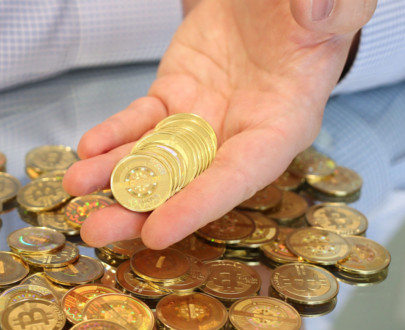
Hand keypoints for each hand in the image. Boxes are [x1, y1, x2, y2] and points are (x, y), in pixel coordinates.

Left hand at [63, 0, 375, 248]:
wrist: (267, 3)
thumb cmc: (305, 13)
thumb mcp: (328, 10)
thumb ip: (329, 12)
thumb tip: (315, 9)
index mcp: (281, 126)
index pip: (238, 176)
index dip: (198, 206)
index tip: (157, 232)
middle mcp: (236, 135)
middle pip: (183, 183)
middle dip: (138, 208)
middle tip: (96, 229)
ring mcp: (198, 121)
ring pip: (152, 157)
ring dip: (112, 175)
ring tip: (75, 184)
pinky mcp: (171, 100)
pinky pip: (139, 123)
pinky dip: (113, 135)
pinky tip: (88, 146)